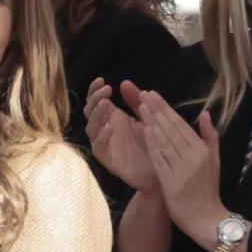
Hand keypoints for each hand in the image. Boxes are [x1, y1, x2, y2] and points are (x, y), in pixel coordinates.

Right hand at [85, 76, 160, 197]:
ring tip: (106, 104)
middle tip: (106, 91)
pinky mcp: (108, 160)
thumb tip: (124, 83)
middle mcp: (106, 130)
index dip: (95, 90)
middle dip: (95, 99)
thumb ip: (135, 101)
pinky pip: (98, 149)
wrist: (161, 171)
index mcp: (113, 118)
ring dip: (96, 115)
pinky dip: (101, 138)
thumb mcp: (146, 116)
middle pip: (90, 112)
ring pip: (91, 129)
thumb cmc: (153, 144)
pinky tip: (110, 128)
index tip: (102, 80)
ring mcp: (106, 145)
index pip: (96, 101)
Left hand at [136, 92, 223, 247]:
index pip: (181, 124)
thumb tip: (204, 114)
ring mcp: (182, 170)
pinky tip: (143, 131)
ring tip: (140, 106)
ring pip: (164, 141)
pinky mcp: (171, 183)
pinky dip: (152, 144)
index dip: (166, 109)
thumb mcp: (215, 161)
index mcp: (202, 150)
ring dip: (151, 122)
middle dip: (156, 110)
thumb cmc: (208, 190)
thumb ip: (210, 136)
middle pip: (171, 129)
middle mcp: (193, 158)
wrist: (206, 219)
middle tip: (143, 94)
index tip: (154, 95)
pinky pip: (160, 160)